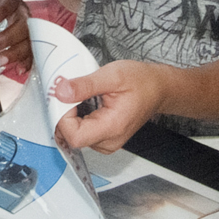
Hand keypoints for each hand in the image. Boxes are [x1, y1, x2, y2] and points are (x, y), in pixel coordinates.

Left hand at [0, 0, 31, 80]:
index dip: (2, 9)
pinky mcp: (29, 39)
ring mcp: (27, 24)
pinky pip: (32, 51)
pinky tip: (18, 70)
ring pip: (28, 39)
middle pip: (22, 22)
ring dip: (15, 52)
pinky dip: (27, 61)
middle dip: (7, 37)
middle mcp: (21, 8)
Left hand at [51, 59, 173, 152]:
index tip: (64, 97)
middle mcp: (109, 141)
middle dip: (64, 114)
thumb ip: (85, 85)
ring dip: (70, 116)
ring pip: (74, 135)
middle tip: (69, 92)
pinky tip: (85, 104)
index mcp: (112, 127)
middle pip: (71, 137)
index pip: (74, 136)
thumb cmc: (141, 81)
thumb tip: (60, 92)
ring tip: (81, 96)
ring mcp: (106, 143)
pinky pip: (81, 133)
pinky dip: (77, 118)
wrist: (159, 88)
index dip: (63, 117)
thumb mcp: (112, 75)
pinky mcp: (104, 139)